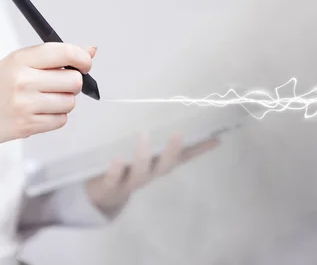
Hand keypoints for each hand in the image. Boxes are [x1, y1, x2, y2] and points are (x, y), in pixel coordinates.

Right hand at [0, 43, 96, 154]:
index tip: (85, 63)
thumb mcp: (18, 62)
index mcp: (21, 59)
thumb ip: (54, 56)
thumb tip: (91, 50)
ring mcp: (25, 105)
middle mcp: (23, 80)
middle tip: (59, 84)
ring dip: (64, 102)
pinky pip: (61, 120)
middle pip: (74, 81)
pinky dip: (56, 117)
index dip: (83, 58)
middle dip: (73, 83)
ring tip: (45, 99)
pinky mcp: (27, 126)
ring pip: (70, 103)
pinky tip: (39, 112)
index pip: (65, 53)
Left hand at [85, 133, 219, 215]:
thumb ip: (155, 137)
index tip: (215, 137)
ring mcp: (129, 181)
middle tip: (179, 133)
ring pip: (140, 171)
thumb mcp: (142, 153)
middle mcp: (148, 174)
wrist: (101, 196)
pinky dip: (115, 169)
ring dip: (143, 156)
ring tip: (144, 135)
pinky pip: (113, 178)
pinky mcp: (110, 185)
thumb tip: (176, 120)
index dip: (199, 149)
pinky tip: (116, 156)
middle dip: (173, 151)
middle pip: (164, 166)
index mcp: (158, 165)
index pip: (183, 157)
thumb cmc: (127, 166)